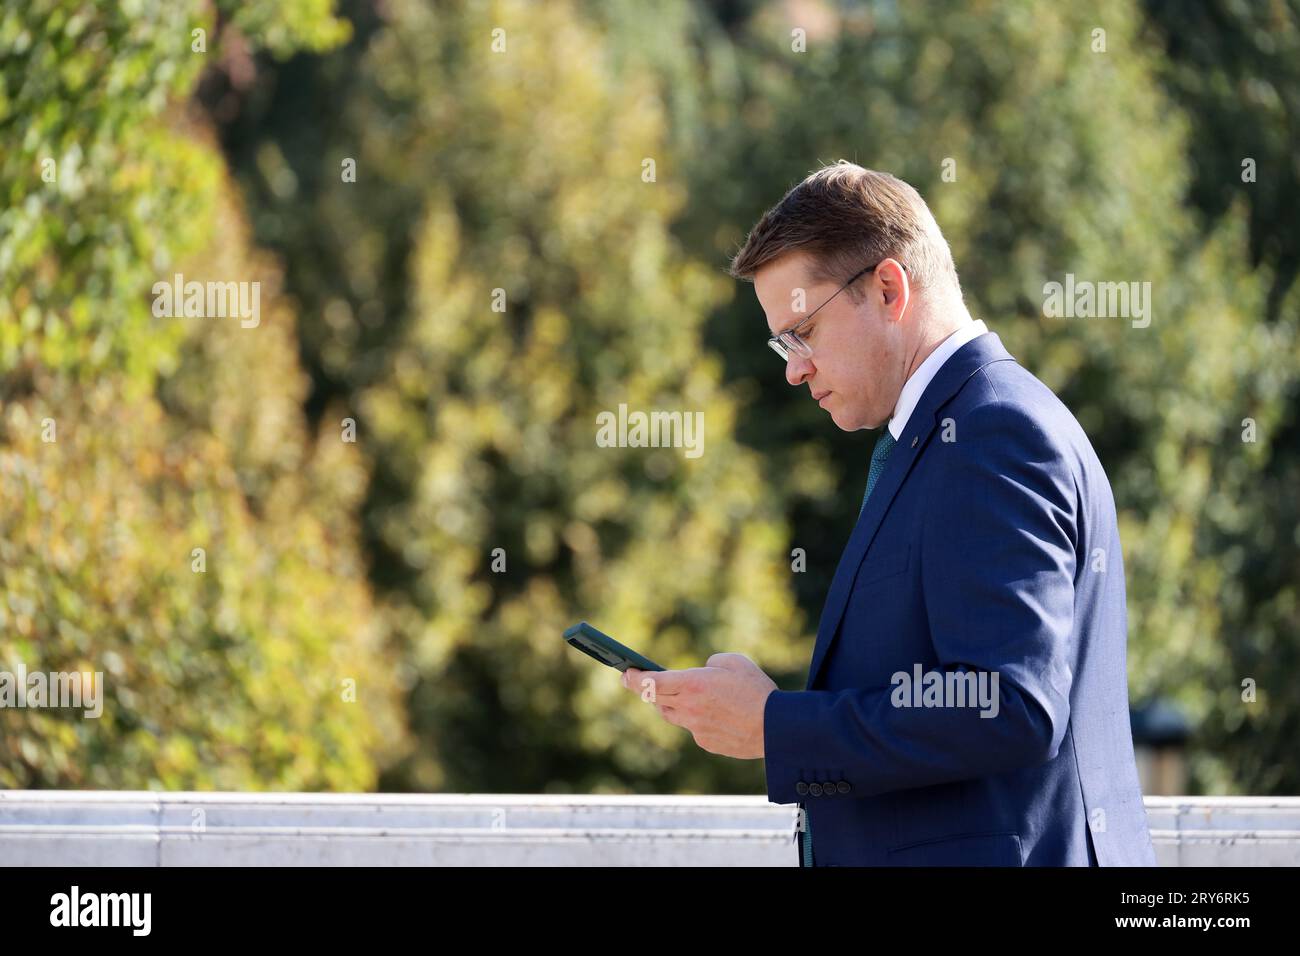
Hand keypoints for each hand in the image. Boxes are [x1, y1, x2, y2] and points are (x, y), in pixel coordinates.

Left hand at [620, 653, 777, 759]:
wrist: (776, 728)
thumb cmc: (757, 690)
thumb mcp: (734, 661)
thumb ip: (711, 663)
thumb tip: (702, 671)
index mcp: (692, 684)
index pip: (651, 682)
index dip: (634, 678)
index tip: (625, 673)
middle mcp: (688, 708)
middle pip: (654, 699)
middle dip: (641, 689)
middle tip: (634, 681)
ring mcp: (695, 728)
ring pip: (671, 715)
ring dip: (668, 704)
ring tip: (673, 694)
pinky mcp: (706, 742)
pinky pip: (693, 728)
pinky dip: (695, 719)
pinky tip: (712, 714)